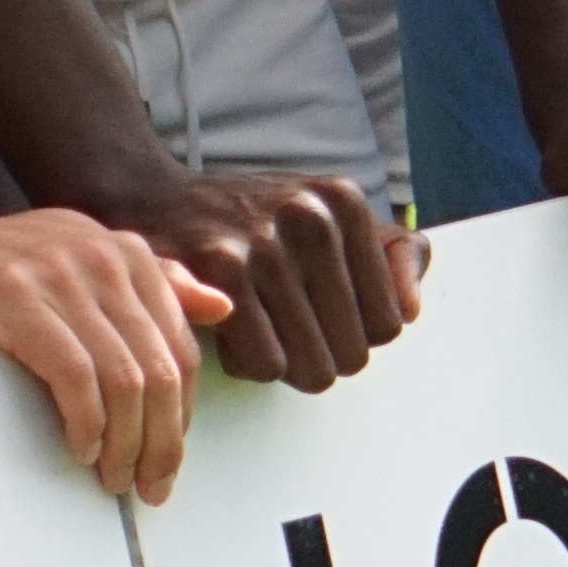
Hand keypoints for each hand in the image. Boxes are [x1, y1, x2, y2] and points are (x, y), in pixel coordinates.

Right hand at [0, 199, 224, 501]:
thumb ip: (156, 283)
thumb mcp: (86, 259)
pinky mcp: (18, 301)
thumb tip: (221, 307)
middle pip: (162, 370)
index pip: (180, 349)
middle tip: (151, 484)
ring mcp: (61, 278)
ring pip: (126, 379)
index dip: (182, 414)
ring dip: (126, 443)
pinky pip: (76, 376)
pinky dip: (86, 422)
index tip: (171, 456)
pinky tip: (81, 447)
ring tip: (115, 476)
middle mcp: (103, 260)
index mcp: (126, 254)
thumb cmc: (4, 266)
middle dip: (163, 441)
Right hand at [111, 168, 417, 391]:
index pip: (390, 323)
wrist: (156, 199)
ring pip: (311, 366)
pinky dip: (248, 363)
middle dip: (320, 354)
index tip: (320, 312)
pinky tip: (232, 330)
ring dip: (284, 363)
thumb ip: (394, 254)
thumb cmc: (253, 220)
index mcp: (345, 201)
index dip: (352, 331)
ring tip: (259, 325)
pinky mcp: (221, 270)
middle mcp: (313, 216)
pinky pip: (265, 365)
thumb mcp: (330, 215)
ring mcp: (267, 241)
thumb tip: (411, 310)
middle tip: (285, 326)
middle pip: (353, 353)